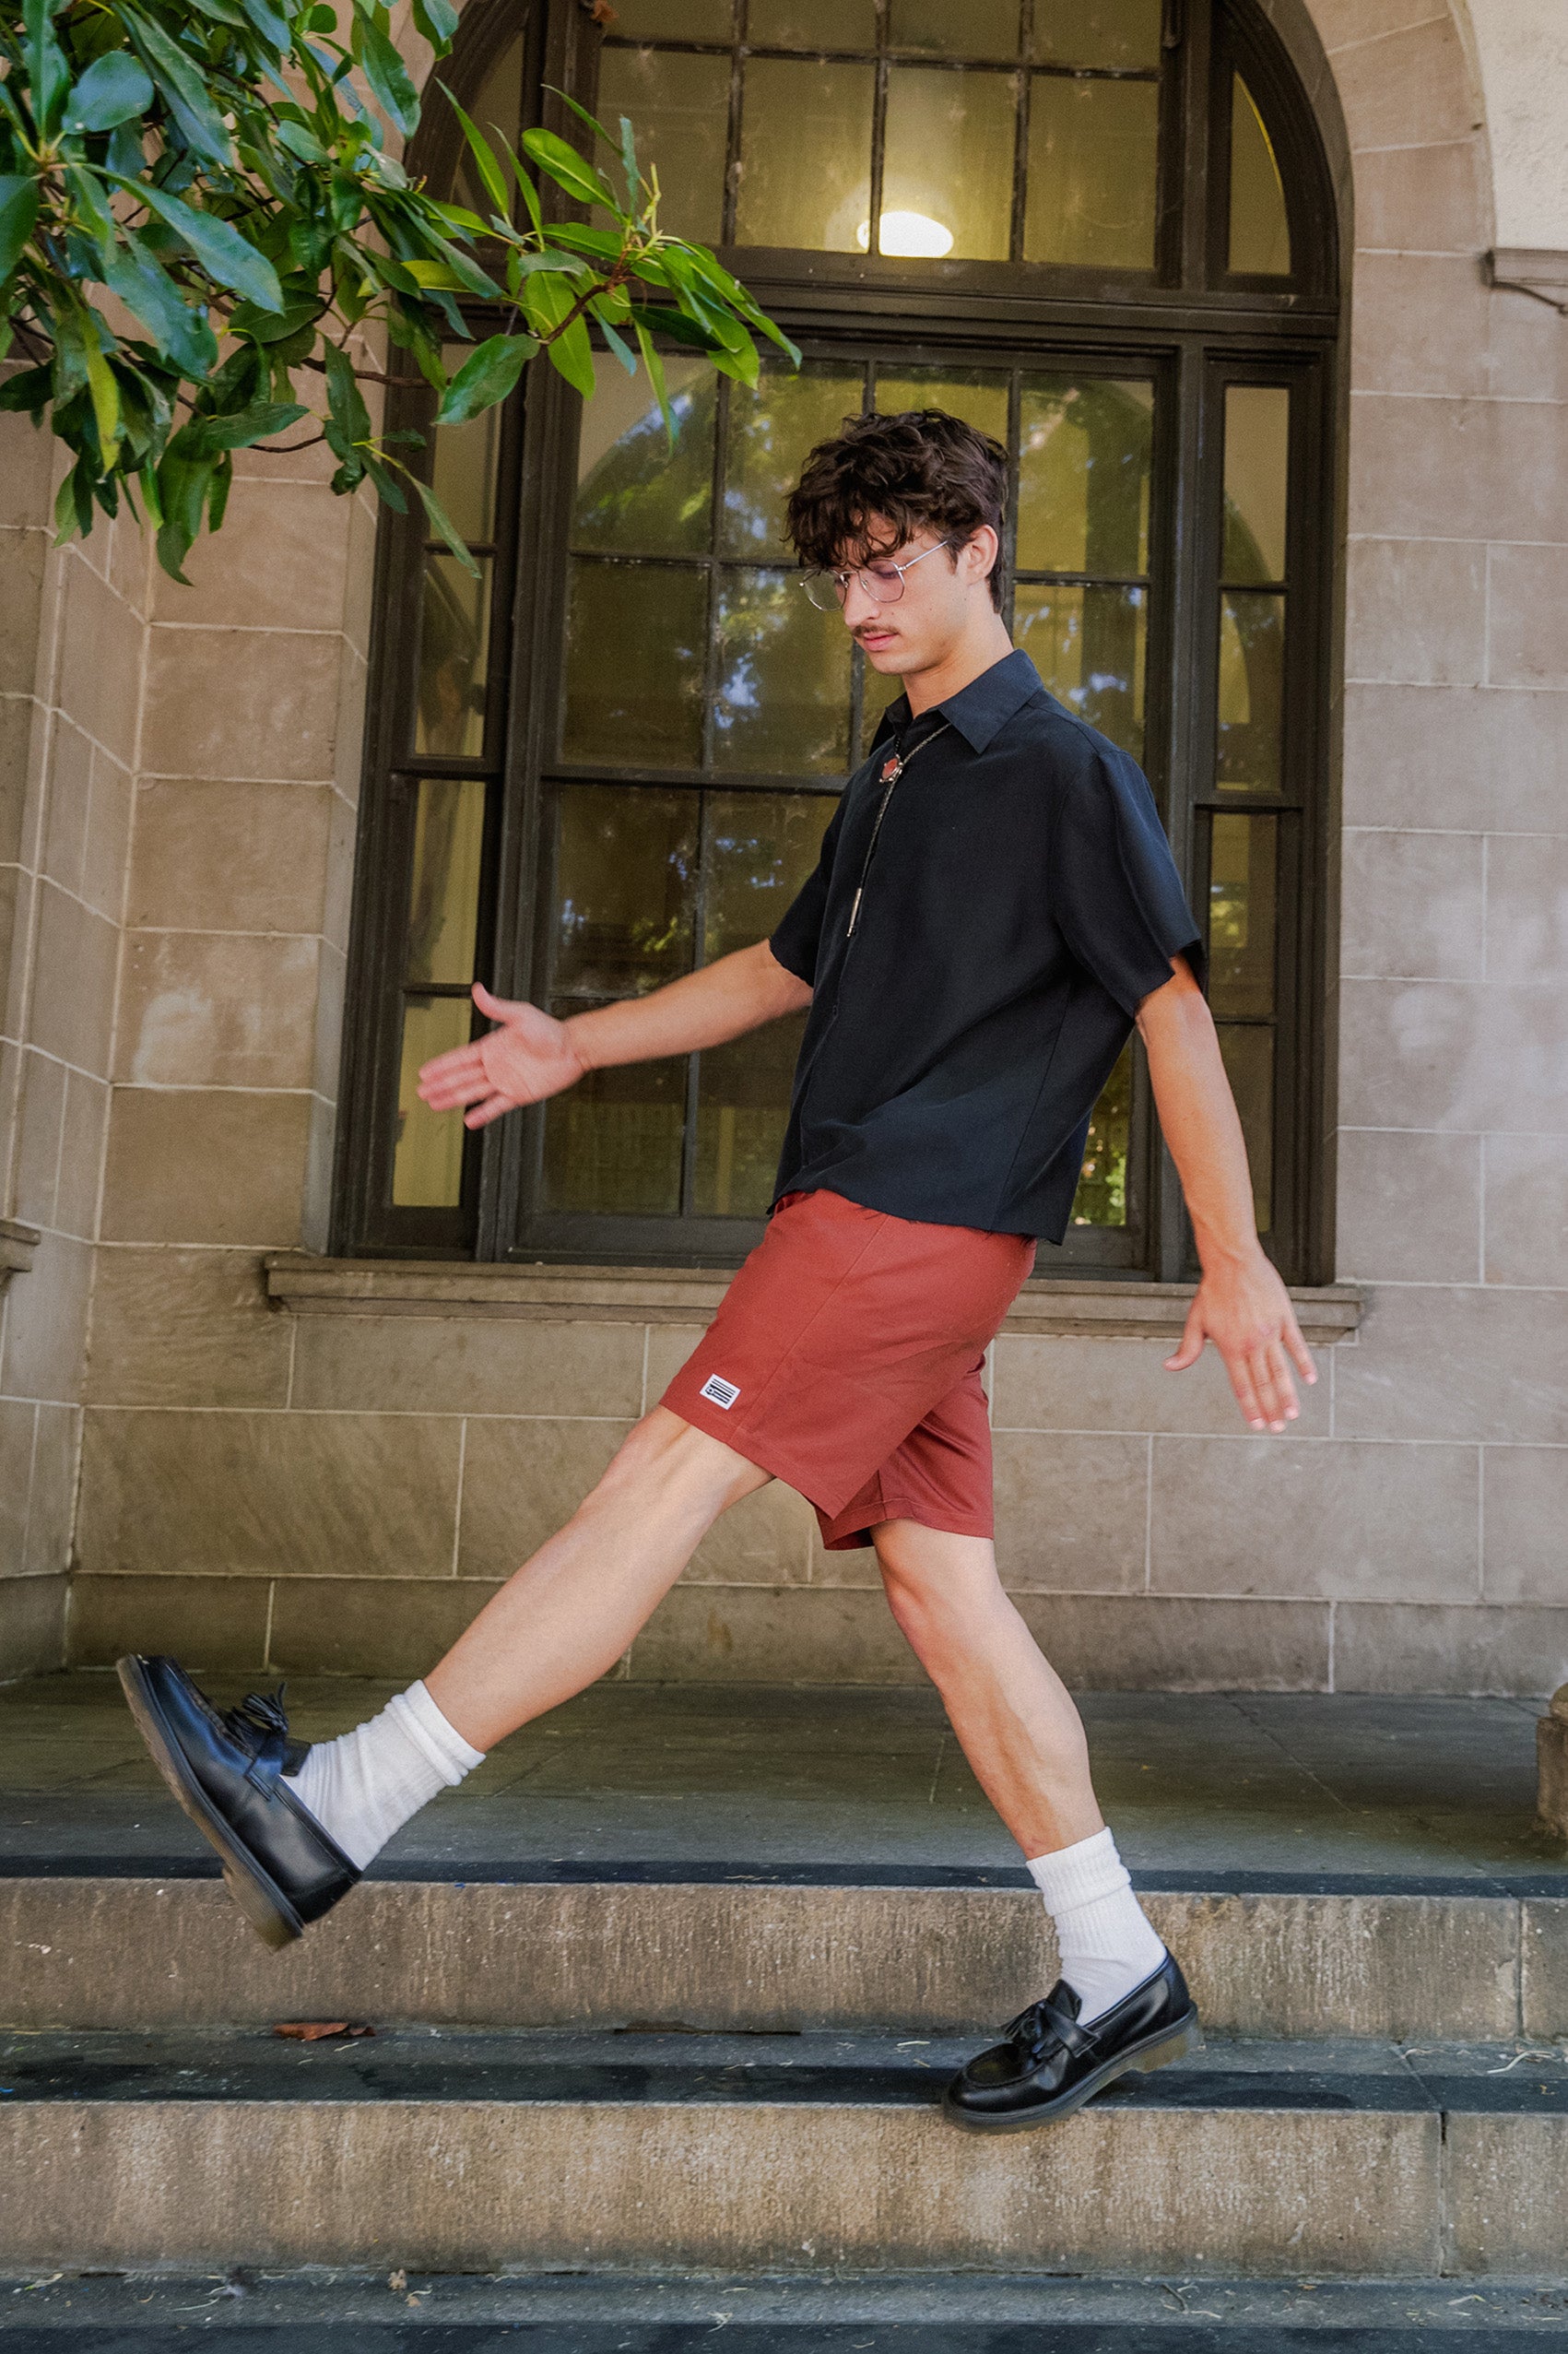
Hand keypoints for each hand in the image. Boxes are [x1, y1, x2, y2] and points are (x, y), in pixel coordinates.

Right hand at [416, 982, 586, 1129]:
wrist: (572, 1048)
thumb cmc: (550, 1030)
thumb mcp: (520, 1015)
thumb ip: (496, 1006)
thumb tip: (477, 989)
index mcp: (491, 1047)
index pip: (459, 1058)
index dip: (441, 1065)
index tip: (425, 1071)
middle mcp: (495, 1066)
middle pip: (461, 1077)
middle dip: (440, 1084)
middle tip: (421, 1091)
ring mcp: (505, 1082)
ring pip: (472, 1092)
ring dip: (453, 1098)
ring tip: (434, 1104)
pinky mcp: (518, 1095)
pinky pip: (496, 1106)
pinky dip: (482, 1114)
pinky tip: (468, 1120)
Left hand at [1164, 1251, 1316, 1431]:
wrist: (1233, 1261)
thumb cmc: (1213, 1290)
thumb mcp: (1195, 1320)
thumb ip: (1187, 1348)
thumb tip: (1169, 1366)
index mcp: (1230, 1348)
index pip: (1241, 1386)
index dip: (1250, 1408)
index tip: (1257, 1425)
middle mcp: (1252, 1344)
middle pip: (1263, 1384)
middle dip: (1271, 1410)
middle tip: (1278, 1429)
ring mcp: (1270, 1332)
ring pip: (1281, 1371)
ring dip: (1288, 1395)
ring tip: (1293, 1414)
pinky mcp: (1284, 1319)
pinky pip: (1296, 1345)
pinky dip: (1304, 1364)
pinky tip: (1309, 1380)